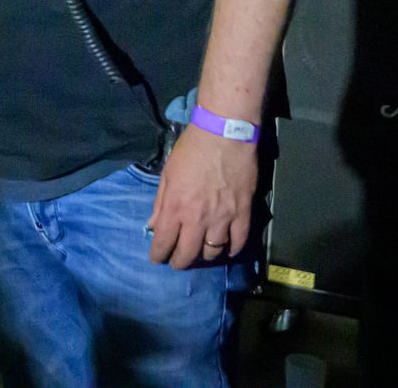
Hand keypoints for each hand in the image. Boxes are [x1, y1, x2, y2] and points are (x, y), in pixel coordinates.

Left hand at [147, 125, 255, 268]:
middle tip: (178, 262)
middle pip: (188, 253)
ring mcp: (222, 218)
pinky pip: (238, 241)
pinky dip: (232, 249)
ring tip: (200, 253)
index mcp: (175, 207)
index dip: (159, 255)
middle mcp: (197, 218)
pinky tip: (227, 250)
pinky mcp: (243, 213)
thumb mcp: (168, 173)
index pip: (164, 241)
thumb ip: (161, 202)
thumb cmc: (191, 150)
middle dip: (180, 262)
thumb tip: (153, 224)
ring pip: (213, 251)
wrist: (224, 135)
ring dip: (205, 256)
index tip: (157, 259)